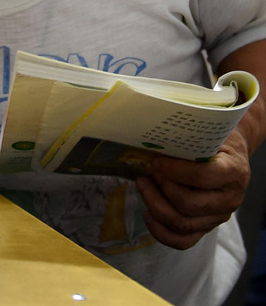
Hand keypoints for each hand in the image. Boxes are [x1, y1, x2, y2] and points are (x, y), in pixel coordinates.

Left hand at [135, 132, 250, 248]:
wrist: (229, 154)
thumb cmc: (213, 141)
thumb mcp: (205, 135)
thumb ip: (184, 142)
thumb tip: (149, 146)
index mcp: (233, 172)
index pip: (202, 177)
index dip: (173, 170)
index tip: (155, 161)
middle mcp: (230, 199)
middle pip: (189, 204)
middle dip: (160, 187)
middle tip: (146, 171)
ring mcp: (218, 217)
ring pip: (183, 224)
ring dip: (154, 205)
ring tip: (142, 184)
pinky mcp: (206, 227)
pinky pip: (183, 241)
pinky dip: (161, 232)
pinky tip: (147, 214)